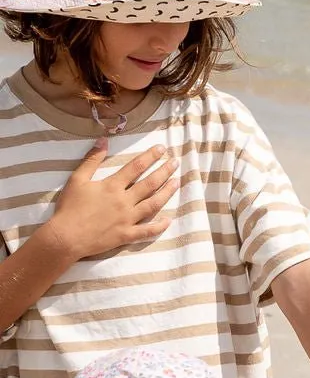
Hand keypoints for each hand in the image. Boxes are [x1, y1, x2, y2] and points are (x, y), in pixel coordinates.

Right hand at [49, 140, 177, 260]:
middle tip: (175, 163)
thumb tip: (103, 140)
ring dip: (166, 193)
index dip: (150, 156)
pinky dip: (159, 226)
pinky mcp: (126, 235)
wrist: (65, 237)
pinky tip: (169, 220)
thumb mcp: (77, 179)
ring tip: (177, 183)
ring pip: (153, 204)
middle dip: (164, 171)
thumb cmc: (69, 208)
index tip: (162, 149)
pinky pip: (147, 231)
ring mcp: (127, 219)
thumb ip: (91, 159)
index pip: (136, 167)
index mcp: (112, 186)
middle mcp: (124, 201)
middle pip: (149, 184)